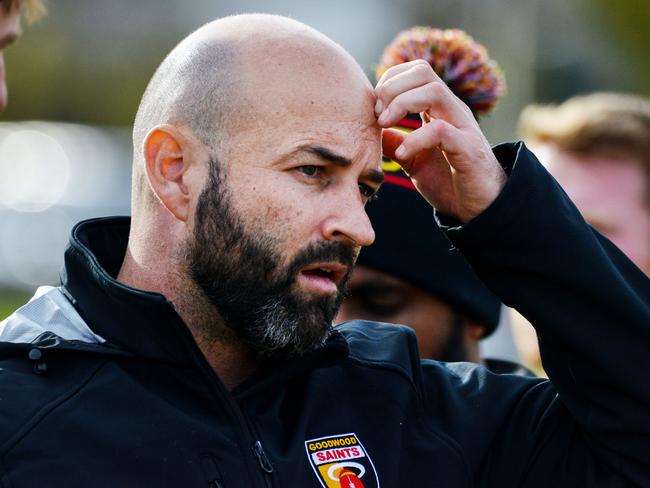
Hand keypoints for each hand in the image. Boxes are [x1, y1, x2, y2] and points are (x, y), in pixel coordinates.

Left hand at [375, 59, 506, 222]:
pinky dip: (415, 139)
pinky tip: (402, 155)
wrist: (479, 207)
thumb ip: (395, 143)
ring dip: (402, 104)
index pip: (416, 71)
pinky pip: (440, 130)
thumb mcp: (413, 160)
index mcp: (438, 109)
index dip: (391, 80)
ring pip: (434, 92)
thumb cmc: (448, 181)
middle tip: (378, 115)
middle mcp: (451, 110)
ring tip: (384, 126)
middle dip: (392, 88)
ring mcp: (462, 126)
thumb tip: (370, 130)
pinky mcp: (468, 149)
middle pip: (423, 72)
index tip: (376, 106)